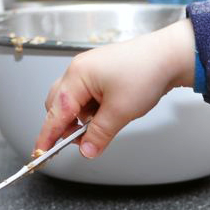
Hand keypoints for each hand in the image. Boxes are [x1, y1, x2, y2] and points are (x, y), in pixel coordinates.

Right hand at [34, 19, 195, 157]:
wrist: (169, 56)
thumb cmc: (146, 72)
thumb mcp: (120, 111)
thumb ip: (99, 134)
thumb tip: (86, 151)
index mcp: (77, 77)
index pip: (55, 113)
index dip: (47, 136)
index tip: (40, 152)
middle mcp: (78, 72)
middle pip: (58, 106)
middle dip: (66, 127)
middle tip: (82, 142)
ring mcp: (89, 72)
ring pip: (73, 103)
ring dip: (82, 120)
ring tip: (103, 126)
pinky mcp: (101, 76)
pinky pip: (87, 98)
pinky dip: (92, 112)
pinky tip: (108, 115)